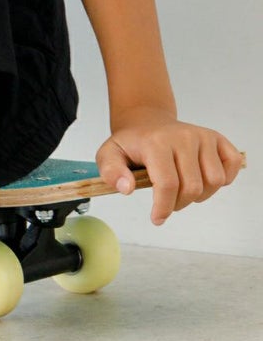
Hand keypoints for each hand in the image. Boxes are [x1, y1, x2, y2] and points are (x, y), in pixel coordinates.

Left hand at [96, 106, 245, 224]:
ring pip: (215, 181)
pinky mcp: (217, 139)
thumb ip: (111, 171)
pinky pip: (231, 166)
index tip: (157, 219)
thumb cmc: (132, 144)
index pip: (167, 184)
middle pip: (192, 188)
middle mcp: (183, 136)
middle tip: (168, 200)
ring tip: (183, 189)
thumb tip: (126, 188)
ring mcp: (203, 136)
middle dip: (179, 203)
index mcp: (156, 142)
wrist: (147, 122)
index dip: (163, 208)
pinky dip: (223, 179)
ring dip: (201, 194)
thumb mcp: (109, 154)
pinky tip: (204, 179)